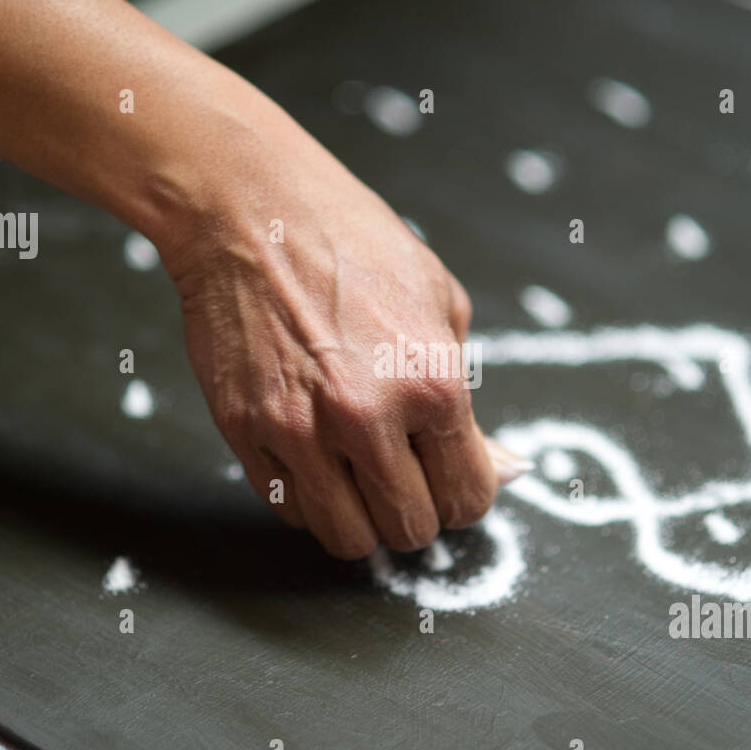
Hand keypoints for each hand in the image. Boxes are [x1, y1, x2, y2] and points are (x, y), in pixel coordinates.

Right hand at [155, 88, 528, 558]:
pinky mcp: (246, 431)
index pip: (468, 497)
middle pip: (410, 529)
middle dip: (415, 512)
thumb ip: (471, 400)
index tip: (450, 480)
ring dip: (362, 520)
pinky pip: (288, 509)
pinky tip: (315, 459)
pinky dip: (308, 499)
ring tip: (359, 479)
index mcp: (432, 382)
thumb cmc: (353, 245)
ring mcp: (300, 429)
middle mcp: (367, 416)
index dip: (464, 495)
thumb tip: (504, 470)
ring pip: (348, 539)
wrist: (250, 211)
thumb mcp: (440, 306)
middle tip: (404, 477)